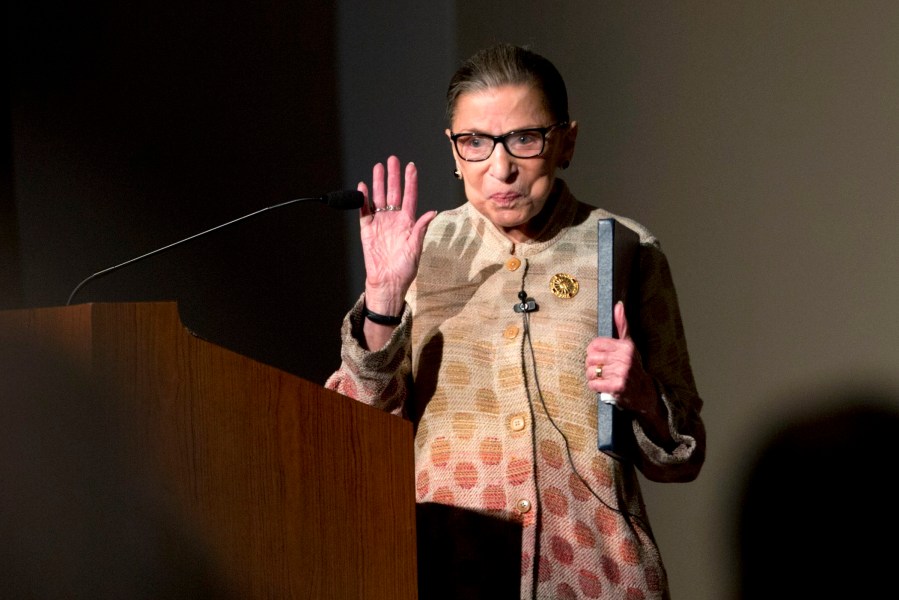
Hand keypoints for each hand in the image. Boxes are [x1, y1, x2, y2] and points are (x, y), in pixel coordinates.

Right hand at [358, 155, 436, 315]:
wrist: (387, 282)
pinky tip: (364, 187)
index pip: (410, 196)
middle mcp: (394, 219)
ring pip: (378, 198)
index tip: (411, 166)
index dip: (410, 181)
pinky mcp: (367, 230)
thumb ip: (420, 228)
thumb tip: (432, 212)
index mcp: (408, 223)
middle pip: (393, 192)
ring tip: (378, 167)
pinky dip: (363, 199)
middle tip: (392, 160)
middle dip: (393, 176)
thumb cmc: (404, 269)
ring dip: (378, 183)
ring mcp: (380, 223)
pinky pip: (364, 211)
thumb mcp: (416, 248)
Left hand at [584, 301, 657, 415]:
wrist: (644, 392)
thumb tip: (618, 305)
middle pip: (590, 358)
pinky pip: (594, 384)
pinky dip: (595, 386)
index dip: (592, 352)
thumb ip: (622, 325)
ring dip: (593, 377)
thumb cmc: (633, 366)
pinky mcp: (617, 386)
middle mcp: (625, 358)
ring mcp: (622, 372)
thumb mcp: (629, 344)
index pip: (594, 344)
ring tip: (602, 377)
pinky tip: (603, 386)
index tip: (599, 357)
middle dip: (591, 365)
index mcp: (625, 346)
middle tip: (600, 369)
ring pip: (591, 372)